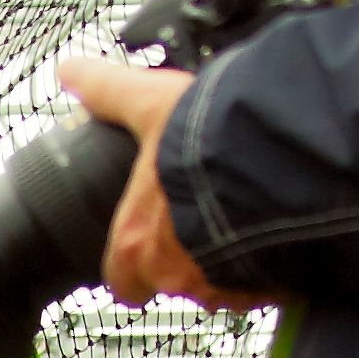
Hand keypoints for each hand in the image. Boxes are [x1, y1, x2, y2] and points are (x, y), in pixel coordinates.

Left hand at [51, 55, 266, 310]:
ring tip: (247, 215)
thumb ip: (109, 91)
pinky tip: (282, 226)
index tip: (145, 243)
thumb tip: (71, 70)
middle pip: (175, 283)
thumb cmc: (211, 133)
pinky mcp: (271, 286)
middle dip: (189, 257)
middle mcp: (176, 276)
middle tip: (205, 217)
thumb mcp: (150, 101)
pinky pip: (268, 286)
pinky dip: (274, 263)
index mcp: (137, 242)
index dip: (132, 265)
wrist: (286, 151)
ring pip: (222, 287)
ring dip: (232, 260)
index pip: (121, 280)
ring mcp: (225, 287)